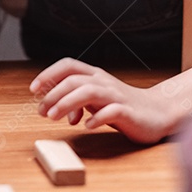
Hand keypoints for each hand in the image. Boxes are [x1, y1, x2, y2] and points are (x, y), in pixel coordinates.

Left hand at [31, 58, 176, 143]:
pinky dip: (96, 118)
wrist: (157, 112)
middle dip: (53, 94)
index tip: (33, 89)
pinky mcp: (128, 112)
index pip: (68, 65)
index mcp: (95, 76)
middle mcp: (104, 82)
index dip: (48, 74)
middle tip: (41, 111)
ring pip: (88, 92)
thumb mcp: (95, 100)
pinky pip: (110, 112)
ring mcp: (116, 96)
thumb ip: (74, 100)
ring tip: (53, 117)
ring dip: (67, 103)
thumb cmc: (121, 105)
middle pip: (74, 80)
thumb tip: (51, 107)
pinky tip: (86, 127)